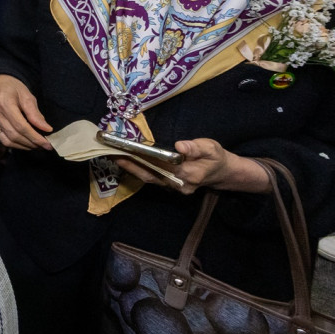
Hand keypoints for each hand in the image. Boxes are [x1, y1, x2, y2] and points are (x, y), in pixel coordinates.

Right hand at [0, 74, 52, 149]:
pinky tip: (23, 141)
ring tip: (34, 145)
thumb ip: (35, 113)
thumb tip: (46, 129)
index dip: (35, 137)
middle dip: (31, 143)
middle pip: (14, 135)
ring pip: (6, 140)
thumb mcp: (26, 94)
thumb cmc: (11, 86)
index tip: (47, 144)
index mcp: (4, 101)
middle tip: (43, 146)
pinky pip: (0, 138)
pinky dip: (13, 142)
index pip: (21, 126)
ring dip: (22, 146)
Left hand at [116, 139, 269, 194]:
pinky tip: (126, 162)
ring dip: (131, 167)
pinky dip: (138, 170)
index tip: (128, 150)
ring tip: (114, 156)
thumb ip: (197, 148)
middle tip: (112, 152)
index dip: (144, 158)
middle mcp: (177, 184)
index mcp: (188, 174)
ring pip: (148, 178)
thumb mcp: (211, 148)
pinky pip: (151, 179)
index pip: (161, 165)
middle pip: (150, 174)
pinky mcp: (169, 186)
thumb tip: (180, 146)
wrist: (222, 173)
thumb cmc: (216, 158)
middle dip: (130, 164)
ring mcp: (172, 187)